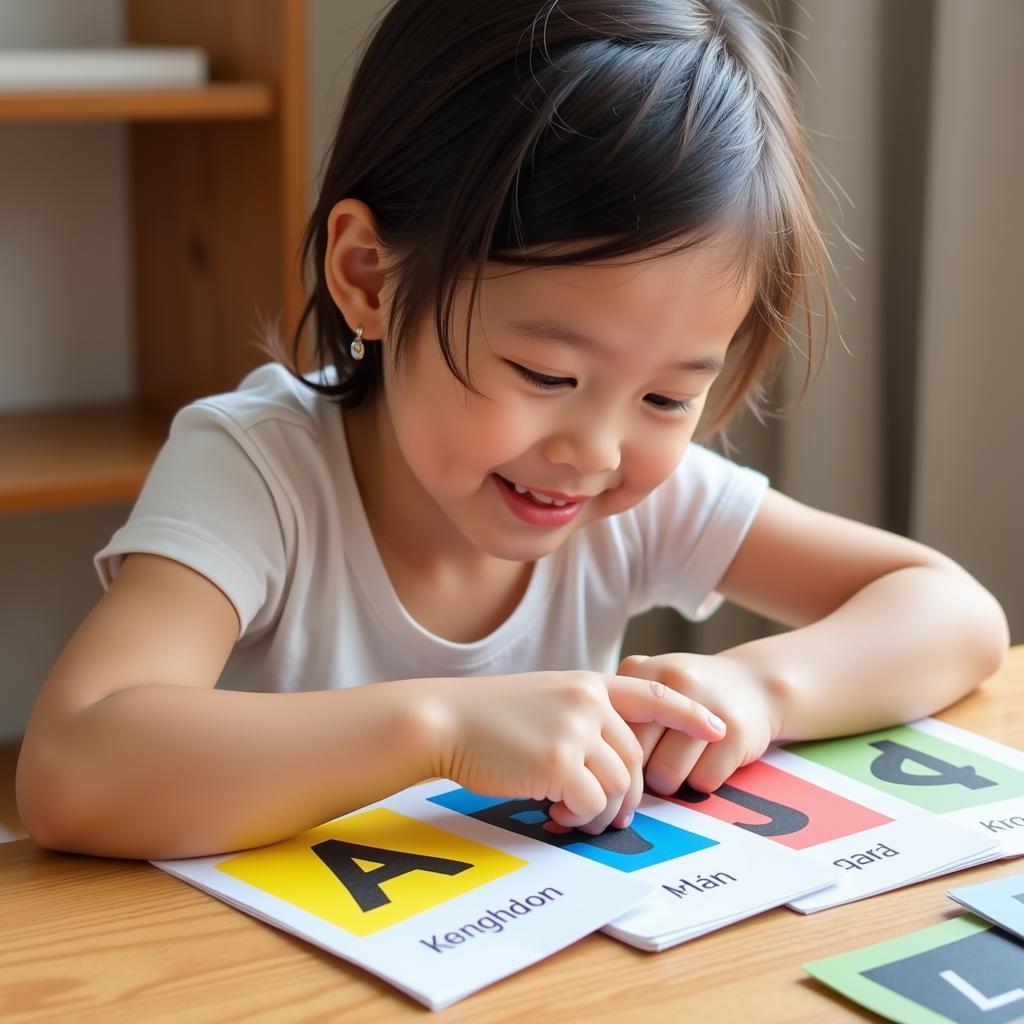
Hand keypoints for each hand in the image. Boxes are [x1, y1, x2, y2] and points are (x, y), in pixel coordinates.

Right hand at [428, 670, 725, 835]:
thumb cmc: (489, 716)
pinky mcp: (558, 762)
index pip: (654, 693)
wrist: (444, 719)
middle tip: (610, 816)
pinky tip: (557, 815)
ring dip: (603, 812)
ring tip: (575, 817)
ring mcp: (575, 729)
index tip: (718, 727)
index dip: (689, 713)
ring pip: (618, 786)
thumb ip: (583, 718)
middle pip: (636, 759)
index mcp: (588, 683)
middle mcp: (589, 702)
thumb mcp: (545, 699)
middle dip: (629, 795)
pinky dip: (581, 818)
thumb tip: (616, 769)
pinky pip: (592, 803)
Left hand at [618, 652, 782, 807]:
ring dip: (669, 783)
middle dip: (639, 772)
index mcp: (651, 671)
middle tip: (651, 766)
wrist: (756, 684)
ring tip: (677, 766)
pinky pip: (702, 782)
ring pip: (666, 775)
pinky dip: (700, 783)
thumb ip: (619, 694)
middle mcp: (680, 684)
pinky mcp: (738, 736)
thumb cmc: (691, 691)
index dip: (614, 751)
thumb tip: (585, 737)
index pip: (613, 727)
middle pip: (636, 754)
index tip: (620, 759)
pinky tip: (705, 764)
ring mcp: (710, 709)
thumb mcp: (655, 677)